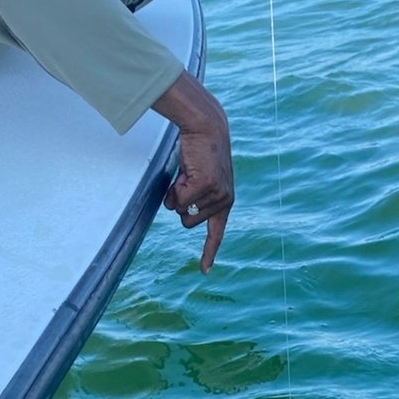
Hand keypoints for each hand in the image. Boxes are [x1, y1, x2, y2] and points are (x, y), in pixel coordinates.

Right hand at [151, 73, 233, 273]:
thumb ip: (192, 198)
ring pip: (180, 210)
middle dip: (179, 204)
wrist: (206, 127)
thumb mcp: (197, 179)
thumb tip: (179, 212)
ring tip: (187, 172)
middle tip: (187, 179)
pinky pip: (178, 200)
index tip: (204, 271)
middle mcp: (224, 201)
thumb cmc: (198, 152)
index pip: (216, 233)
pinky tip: (184, 170)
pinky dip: (174, 187)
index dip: (209, 252)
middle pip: (187, 222)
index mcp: (224, 202)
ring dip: (176, 192)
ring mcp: (217, 194)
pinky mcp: (207, 186)